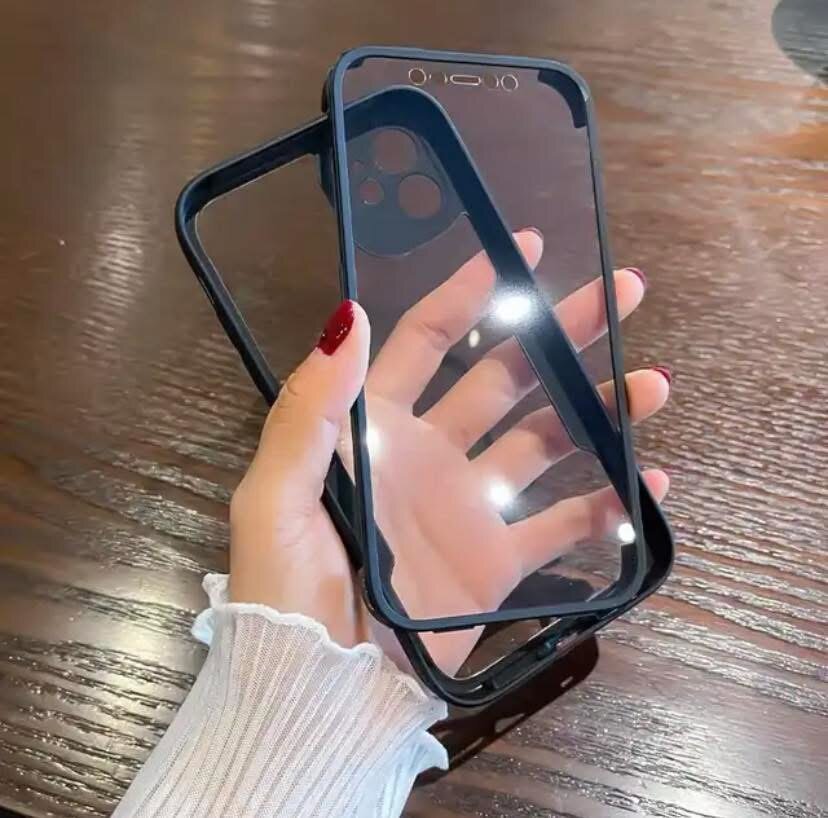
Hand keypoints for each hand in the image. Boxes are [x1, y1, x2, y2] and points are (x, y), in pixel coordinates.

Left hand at [229, 229, 670, 673]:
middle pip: (504, 377)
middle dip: (559, 335)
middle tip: (620, 295)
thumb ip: (309, 409)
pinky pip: (560, 526)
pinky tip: (644, 482)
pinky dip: (605, 507)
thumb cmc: (286, 589)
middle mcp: (428, 454)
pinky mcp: (495, 562)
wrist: (319, 688)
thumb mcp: (275, 495)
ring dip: (597, 413)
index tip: (517, 251)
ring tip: (651, 385)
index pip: (428, 340)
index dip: (470, 293)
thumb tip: (346, 317)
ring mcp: (467, 506)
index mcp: (374, 427)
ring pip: (544, 442)